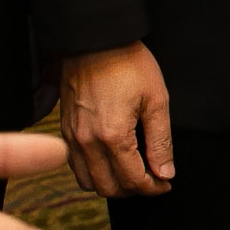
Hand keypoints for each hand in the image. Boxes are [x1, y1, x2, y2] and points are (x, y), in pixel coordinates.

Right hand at [59, 43, 173, 197]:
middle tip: (152, 179)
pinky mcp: (65, 130)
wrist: (95, 40)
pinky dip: (93, 172)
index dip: (152, 188)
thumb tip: (165, 173)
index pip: (132, 180)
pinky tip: (111, 160)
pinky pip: (75, 166)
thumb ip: (161, 142)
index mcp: (113, 136)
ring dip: (111, 184)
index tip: (165, 184)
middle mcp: (87, 142)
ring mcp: (71, 137)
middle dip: (133, 190)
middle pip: (108, 188)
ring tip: (132, 172)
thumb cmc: (128, 64)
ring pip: (88, 182)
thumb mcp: (156, 100)